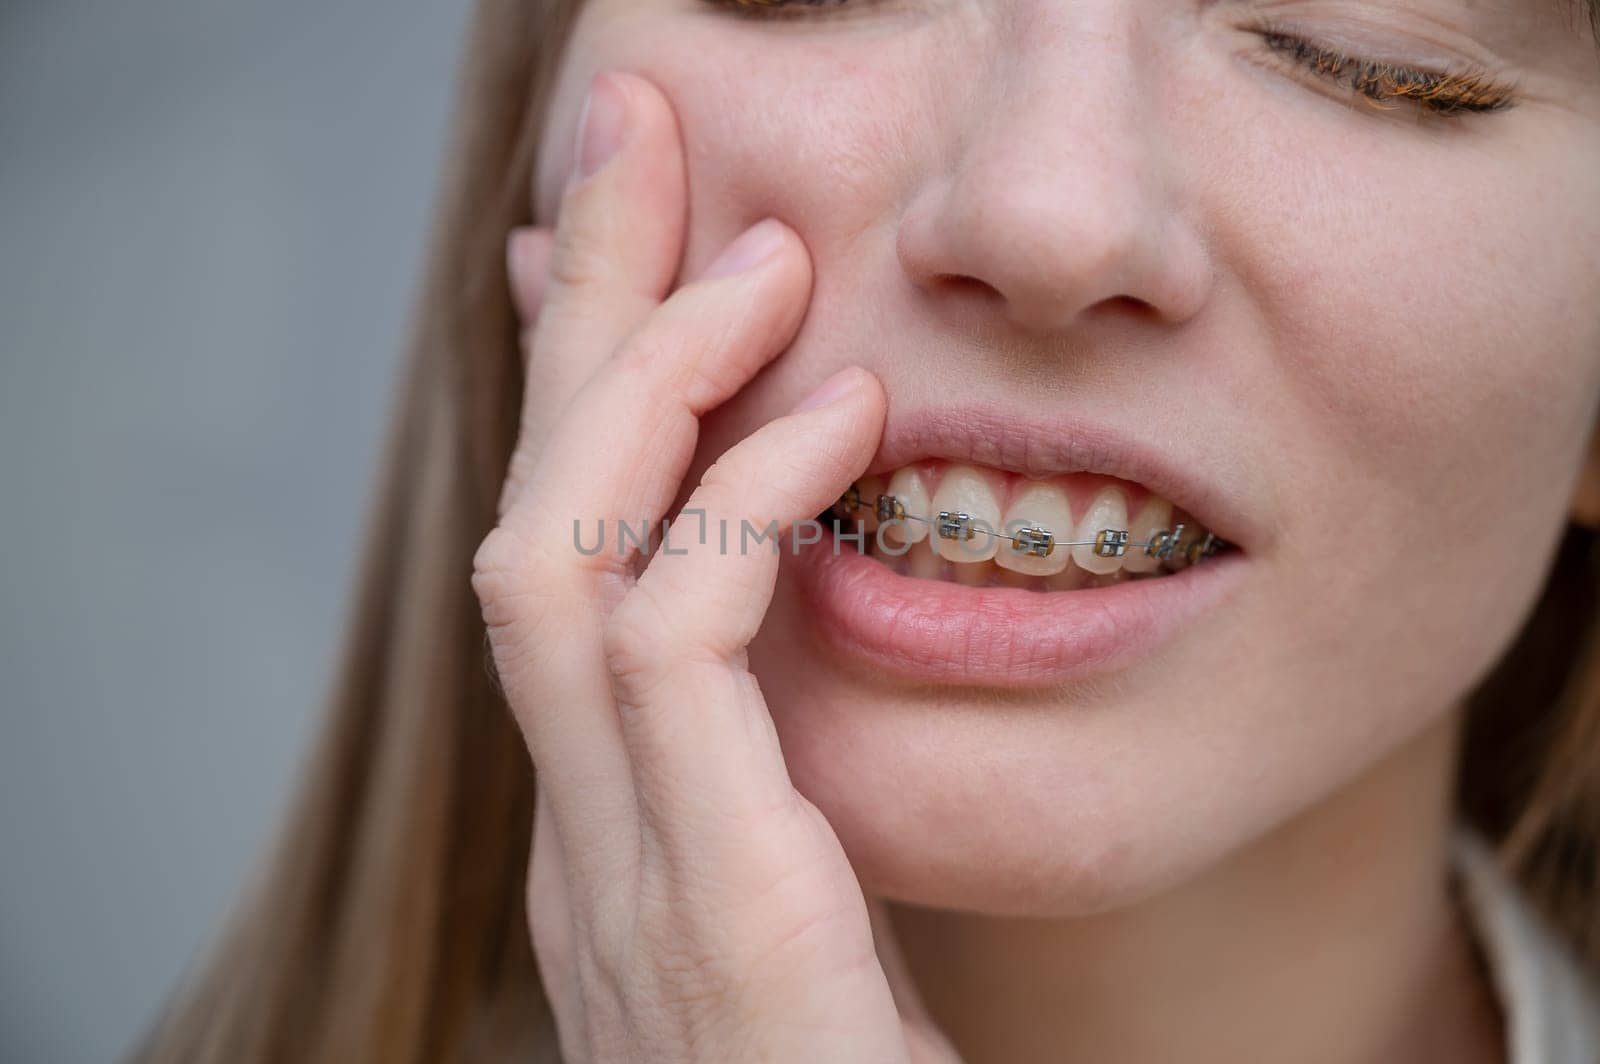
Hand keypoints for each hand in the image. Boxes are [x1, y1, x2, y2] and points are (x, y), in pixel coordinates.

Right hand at [472, 70, 963, 1063]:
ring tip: (743, 250)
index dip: (584, 388)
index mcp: (619, 832)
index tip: (620, 241)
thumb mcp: (809, 913)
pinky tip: (833, 433)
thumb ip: (775, 781)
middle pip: (538, 519)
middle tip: (632, 135)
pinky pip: (674, 664)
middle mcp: (587, 840)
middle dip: (580, 319)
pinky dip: (736, 519)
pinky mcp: (708, 918)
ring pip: (561, 566)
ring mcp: (620, 882)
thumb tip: (784, 617)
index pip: (567, 564)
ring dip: (640, 384)